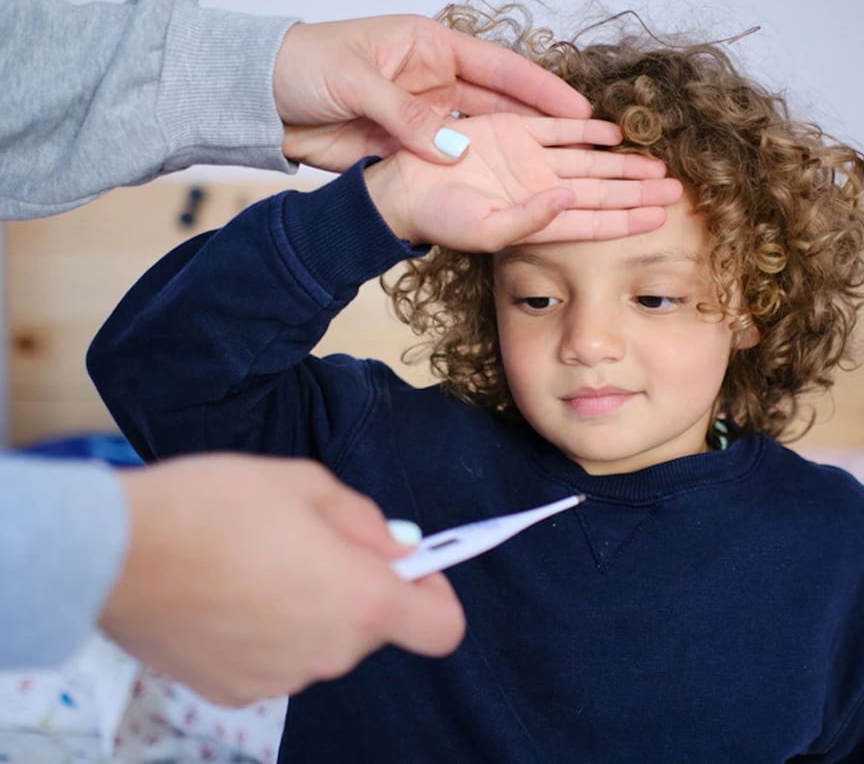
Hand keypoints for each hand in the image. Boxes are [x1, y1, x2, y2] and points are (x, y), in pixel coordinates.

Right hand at [103, 454, 463, 705]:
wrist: (111, 554)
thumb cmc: (213, 506)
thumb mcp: (304, 483)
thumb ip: (364, 519)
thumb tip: (397, 548)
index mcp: (359, 600)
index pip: (441, 627)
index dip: (434, 593)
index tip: (408, 566)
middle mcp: (329, 653)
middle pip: (372, 627)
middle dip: (356, 587)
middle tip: (308, 543)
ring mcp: (280, 680)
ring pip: (321, 642)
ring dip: (308, 610)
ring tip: (254, 565)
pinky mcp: (232, 692)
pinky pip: (274, 660)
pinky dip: (265, 634)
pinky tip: (224, 597)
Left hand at [274, 15, 592, 170]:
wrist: (261, 98)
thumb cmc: (303, 65)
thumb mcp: (355, 82)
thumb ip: (404, 115)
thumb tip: (451, 151)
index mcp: (430, 47)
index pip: (499, 68)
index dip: (541, 89)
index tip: (578, 109)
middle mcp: (435, 81)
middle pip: (502, 105)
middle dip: (543, 125)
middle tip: (586, 146)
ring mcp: (425, 116)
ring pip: (482, 136)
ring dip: (515, 154)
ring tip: (558, 171)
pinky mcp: (409, 147)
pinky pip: (451, 162)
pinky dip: (475, 175)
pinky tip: (507, 189)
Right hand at [363, 114, 684, 249]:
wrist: (404, 189)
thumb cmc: (439, 220)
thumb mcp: (485, 230)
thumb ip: (529, 220)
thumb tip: (568, 200)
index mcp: (539, 219)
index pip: (595, 221)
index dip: (628, 219)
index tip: (661, 217)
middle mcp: (542, 191)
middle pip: (602, 191)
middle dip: (638, 191)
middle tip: (675, 190)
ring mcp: (531, 162)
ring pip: (589, 161)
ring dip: (622, 163)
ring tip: (656, 165)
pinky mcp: (515, 133)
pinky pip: (559, 129)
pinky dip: (587, 129)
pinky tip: (615, 133)